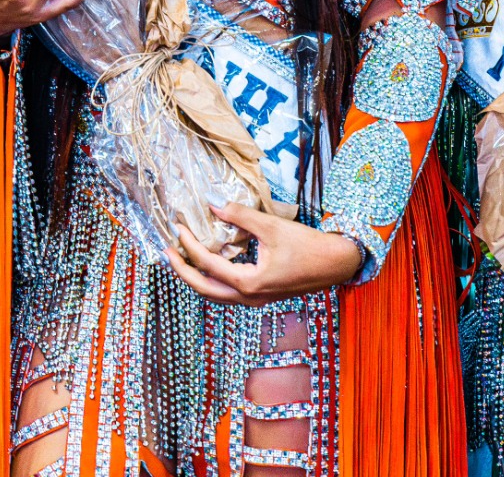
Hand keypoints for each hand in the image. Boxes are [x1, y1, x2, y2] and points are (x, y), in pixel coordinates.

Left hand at [164, 202, 364, 304]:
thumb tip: (211, 202)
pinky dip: (214, 277)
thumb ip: (239, 215)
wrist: (337, 264)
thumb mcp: (271, 227)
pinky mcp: (261, 295)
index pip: (207, 264)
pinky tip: (211, 261)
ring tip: (182, 257)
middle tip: (166, 252)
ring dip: (196, 276)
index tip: (177, 227)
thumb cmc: (308, 246)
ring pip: (215, 293)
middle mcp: (248, 297)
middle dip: (181, 270)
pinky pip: (228, 291)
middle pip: (203, 289)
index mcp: (248, 283)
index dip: (189, 244)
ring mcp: (255, 300)